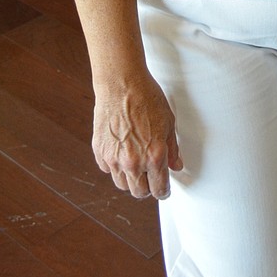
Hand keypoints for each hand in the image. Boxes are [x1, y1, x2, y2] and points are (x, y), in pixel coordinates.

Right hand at [92, 71, 182, 199]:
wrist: (121, 84)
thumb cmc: (147, 98)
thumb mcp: (168, 122)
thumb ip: (172, 148)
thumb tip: (176, 165)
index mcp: (154, 156)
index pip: (159, 189)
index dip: (163, 191)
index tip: (163, 190)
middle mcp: (133, 162)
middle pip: (139, 192)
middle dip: (147, 187)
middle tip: (150, 176)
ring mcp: (114, 159)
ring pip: (122, 184)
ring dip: (130, 178)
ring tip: (136, 161)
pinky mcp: (100, 152)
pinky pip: (108, 169)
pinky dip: (115, 165)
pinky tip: (122, 149)